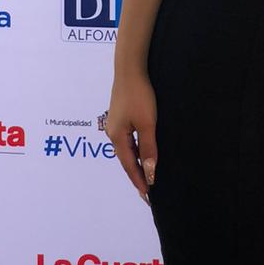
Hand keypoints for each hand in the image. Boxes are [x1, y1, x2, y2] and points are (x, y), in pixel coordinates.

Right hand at [106, 72, 157, 198]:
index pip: (130, 166)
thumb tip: (150, 172)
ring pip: (127, 148)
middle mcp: (113, 133)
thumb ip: (148, 147)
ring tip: (146, 174)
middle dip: (137, 174)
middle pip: (126, 159)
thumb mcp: (147, 123)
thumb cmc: (140, 95)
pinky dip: (135, 148)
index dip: (139, 180)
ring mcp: (115, 123)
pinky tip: (142, 150)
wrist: (130, 68)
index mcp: (117, 137)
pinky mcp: (121, 114)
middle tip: (147, 190)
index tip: (147, 196)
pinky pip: (128, 138)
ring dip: (136, 161)